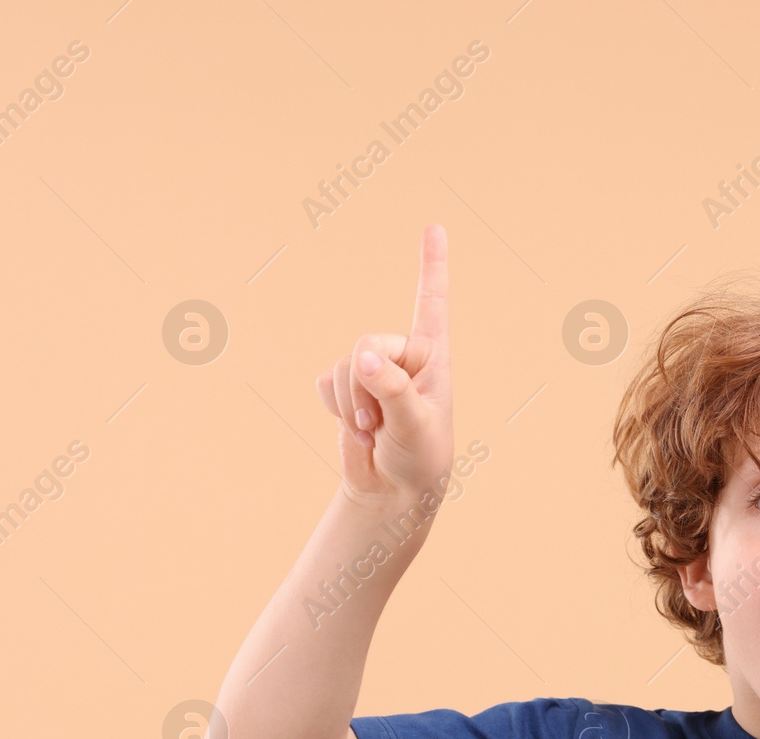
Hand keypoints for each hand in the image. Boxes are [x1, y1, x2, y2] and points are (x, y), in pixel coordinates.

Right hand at [317, 224, 455, 510]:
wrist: (394, 490)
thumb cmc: (420, 456)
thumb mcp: (415, 424)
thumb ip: (391, 389)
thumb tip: (362, 358)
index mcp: (432, 356)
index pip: (432, 302)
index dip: (431, 263)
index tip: (435, 226)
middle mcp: (402, 355)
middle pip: (365, 342)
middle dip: (366, 387)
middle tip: (382, 422)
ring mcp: (372, 370)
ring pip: (343, 366)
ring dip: (352, 405)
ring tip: (374, 430)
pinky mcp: (346, 387)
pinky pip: (324, 381)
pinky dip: (335, 408)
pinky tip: (356, 427)